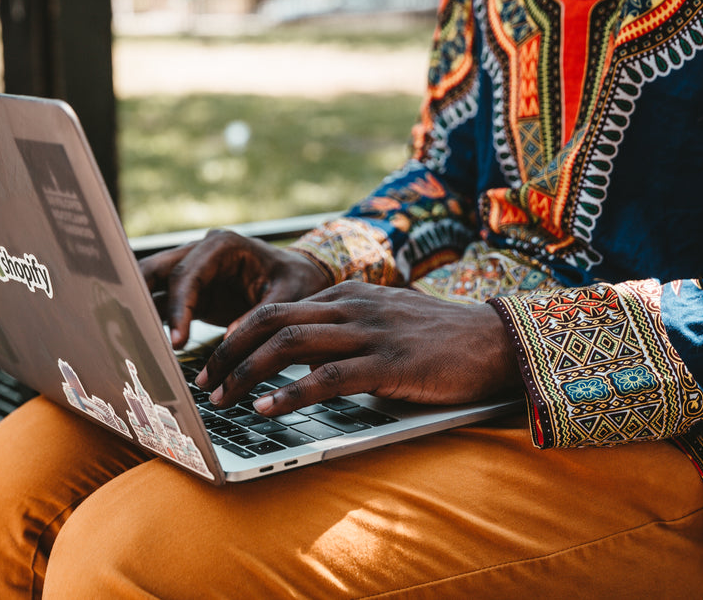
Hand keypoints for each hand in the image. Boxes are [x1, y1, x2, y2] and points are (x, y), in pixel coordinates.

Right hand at [139, 229, 331, 348]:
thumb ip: (260, 314)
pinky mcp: (192, 292)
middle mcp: (201, 251)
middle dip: (139, 299)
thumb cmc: (299, 281)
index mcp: (223, 245)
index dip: (179, 308)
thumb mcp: (290, 296)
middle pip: (156, 271)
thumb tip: (230, 341)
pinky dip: (152, 322)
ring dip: (140, 310)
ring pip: (152, 286)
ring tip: (128, 340)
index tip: (177, 342)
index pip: (187, 275)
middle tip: (129, 331)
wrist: (304, 277)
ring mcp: (193, 271)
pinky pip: (164, 305)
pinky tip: (144, 345)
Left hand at [195, 281, 520, 415]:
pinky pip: (327, 377)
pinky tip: (266, 409)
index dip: (237, 333)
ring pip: (290, 344)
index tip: (214, 360)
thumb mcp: (383, 321)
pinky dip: (289, 393)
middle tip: (204, 382)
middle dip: (229, 352)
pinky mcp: (389, 363)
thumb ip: (344, 332)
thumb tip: (302, 363)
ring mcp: (370, 332)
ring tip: (222, 398)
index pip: (276, 307)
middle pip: (271, 320)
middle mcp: (352, 305)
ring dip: (246, 372)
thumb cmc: (439, 338)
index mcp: (347, 293)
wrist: (497, 341)